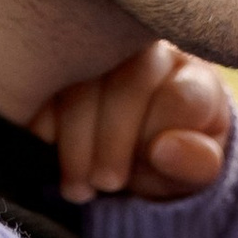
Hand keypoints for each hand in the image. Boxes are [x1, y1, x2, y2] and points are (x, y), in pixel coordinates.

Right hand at [32, 42, 233, 205]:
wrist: (131, 156)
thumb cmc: (167, 162)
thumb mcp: (190, 174)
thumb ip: (194, 165)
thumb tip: (164, 149)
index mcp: (195, 79)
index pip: (181, 98)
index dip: (157, 139)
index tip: (143, 171)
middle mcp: (151, 51)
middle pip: (131, 78)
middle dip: (113, 141)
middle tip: (106, 184)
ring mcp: (102, 50)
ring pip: (83, 80)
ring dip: (76, 142)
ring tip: (79, 188)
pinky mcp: (59, 61)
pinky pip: (42, 81)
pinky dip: (44, 124)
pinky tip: (53, 151)